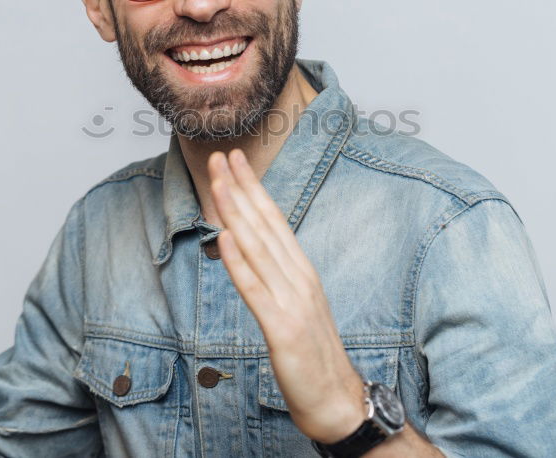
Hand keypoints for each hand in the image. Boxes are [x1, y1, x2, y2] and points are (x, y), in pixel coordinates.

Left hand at [208, 148, 365, 443]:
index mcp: (302, 270)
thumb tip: (249, 250)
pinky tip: (224, 239)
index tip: (235, 161)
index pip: (274, 220)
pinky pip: (255, 291)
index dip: (252, 188)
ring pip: (257, 248)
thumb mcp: (295, 306)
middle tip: (219, 155)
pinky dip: (238, 262)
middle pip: (265, 225)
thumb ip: (275, 277)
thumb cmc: (314, 355)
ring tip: (217, 183)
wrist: (338, 400)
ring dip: (235, 212)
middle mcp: (299, 278)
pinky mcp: (282, 329)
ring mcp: (292, 301)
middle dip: (239, 188)